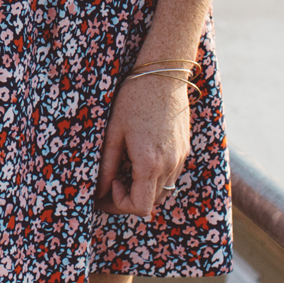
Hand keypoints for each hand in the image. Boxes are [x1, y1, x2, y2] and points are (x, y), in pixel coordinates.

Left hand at [96, 70, 192, 217]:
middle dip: (129, 199)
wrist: (163, 75)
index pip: (139, 207)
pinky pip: (171, 177)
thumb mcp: (113, 132)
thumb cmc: (133, 99)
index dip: (119, 204)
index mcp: (149, 163)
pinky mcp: (184, 150)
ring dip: (143, 190)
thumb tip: (98, 191)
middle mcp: (169, 165)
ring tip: (125, 171)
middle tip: (110, 183)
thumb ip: (106, 166)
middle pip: (151, 203)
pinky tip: (140, 160)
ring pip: (163, 192)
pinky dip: (155, 179)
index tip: (108, 186)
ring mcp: (180, 159)